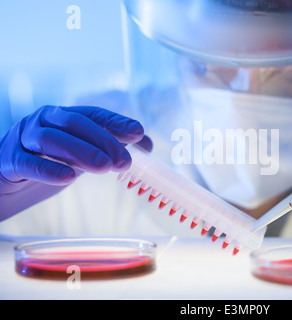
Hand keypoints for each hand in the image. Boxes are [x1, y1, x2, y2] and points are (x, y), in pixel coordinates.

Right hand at [0, 105, 146, 219]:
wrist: (4, 183)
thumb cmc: (47, 163)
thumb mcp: (82, 155)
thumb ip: (110, 148)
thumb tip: (148, 146)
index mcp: (64, 117)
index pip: (94, 114)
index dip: (116, 122)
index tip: (138, 132)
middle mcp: (44, 121)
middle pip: (75, 123)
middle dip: (103, 140)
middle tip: (125, 161)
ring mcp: (23, 138)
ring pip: (52, 139)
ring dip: (80, 152)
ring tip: (104, 167)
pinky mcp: (7, 160)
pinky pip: (27, 162)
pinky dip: (48, 169)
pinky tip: (67, 178)